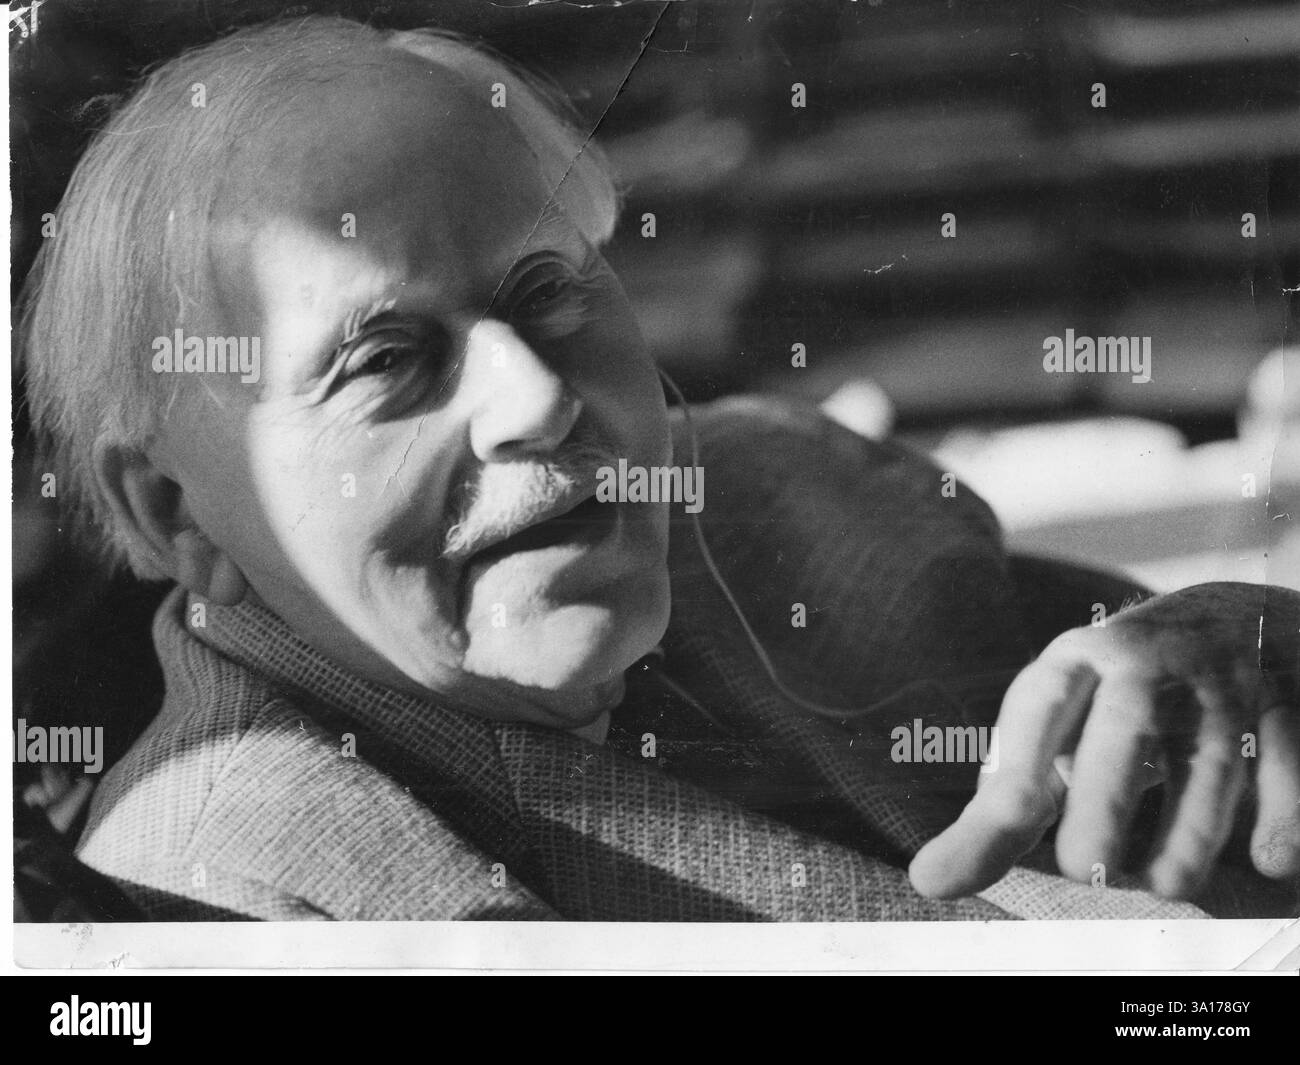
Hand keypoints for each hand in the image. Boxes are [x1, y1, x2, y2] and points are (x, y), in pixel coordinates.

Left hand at [909, 582, 1299, 898]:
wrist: (1236, 617)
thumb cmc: (1121, 700)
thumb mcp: (1061, 729)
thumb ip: (1007, 800)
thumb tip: (932, 878)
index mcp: (1077, 661)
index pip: (1036, 717)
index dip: (1016, 783)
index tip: (993, 840)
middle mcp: (1148, 661)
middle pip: (1122, 729)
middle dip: (1102, 803)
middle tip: (1082, 867)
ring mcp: (1224, 679)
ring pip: (1210, 759)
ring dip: (1187, 833)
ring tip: (1162, 884)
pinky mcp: (1288, 702)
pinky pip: (1288, 767)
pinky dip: (1281, 820)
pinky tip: (1267, 864)